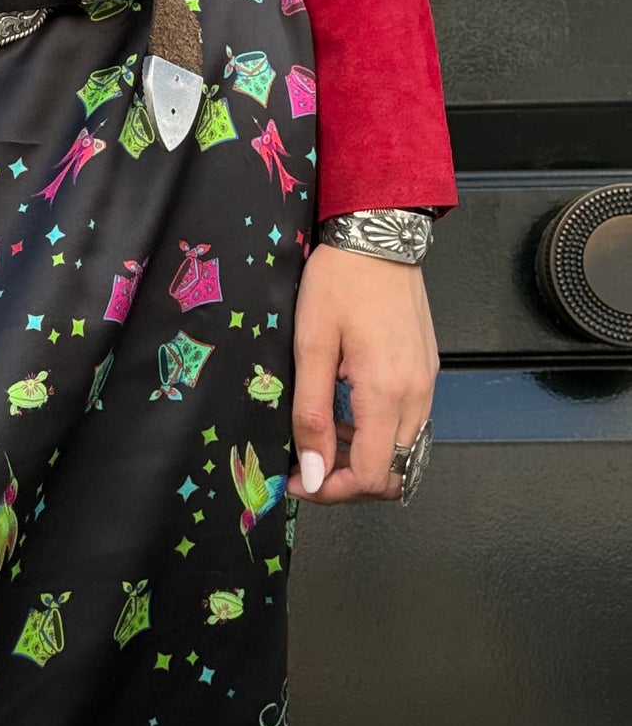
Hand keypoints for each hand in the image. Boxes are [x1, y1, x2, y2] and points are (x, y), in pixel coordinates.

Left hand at [287, 242, 438, 503]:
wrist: (378, 235)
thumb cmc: (339, 280)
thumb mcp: (311, 344)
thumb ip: (312, 413)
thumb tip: (314, 472)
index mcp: (388, 392)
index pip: (373, 477)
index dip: (333, 490)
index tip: (300, 481)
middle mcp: (417, 396)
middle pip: (394, 475)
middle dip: (349, 482)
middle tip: (308, 465)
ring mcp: (426, 384)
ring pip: (404, 453)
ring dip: (365, 459)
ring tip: (322, 438)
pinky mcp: (426, 372)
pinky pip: (409, 425)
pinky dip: (379, 435)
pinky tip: (348, 413)